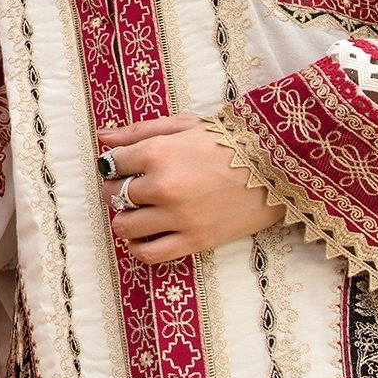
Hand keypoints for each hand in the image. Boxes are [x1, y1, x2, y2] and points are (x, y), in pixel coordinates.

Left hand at [98, 111, 280, 264]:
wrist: (275, 166)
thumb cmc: (230, 140)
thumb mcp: (185, 124)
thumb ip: (140, 130)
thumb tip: (103, 137)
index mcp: (158, 152)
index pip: (112, 163)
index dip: (114, 163)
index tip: (124, 165)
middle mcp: (162, 186)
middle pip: (114, 194)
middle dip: (116, 189)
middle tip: (132, 186)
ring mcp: (177, 216)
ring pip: (125, 226)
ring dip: (125, 218)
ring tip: (140, 210)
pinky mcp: (194, 240)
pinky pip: (148, 253)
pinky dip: (138, 247)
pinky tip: (145, 235)